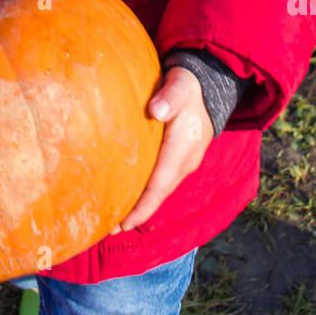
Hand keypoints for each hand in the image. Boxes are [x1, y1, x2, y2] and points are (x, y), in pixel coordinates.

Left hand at [108, 66, 214, 234]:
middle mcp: (184, 163)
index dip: (141, 207)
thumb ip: (170, 97)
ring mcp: (183, 163)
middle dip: (136, 213)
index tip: (122, 224)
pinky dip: (146, 193)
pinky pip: (161, 182)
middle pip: (158, 195)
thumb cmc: (187, 86)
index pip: (159, 187)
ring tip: (114, 219)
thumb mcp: (180, 86)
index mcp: (182, 150)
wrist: (208, 85)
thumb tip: (157, 111)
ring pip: (159, 190)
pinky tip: (130, 195)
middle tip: (108, 229)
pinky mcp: (179, 159)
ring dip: (140, 205)